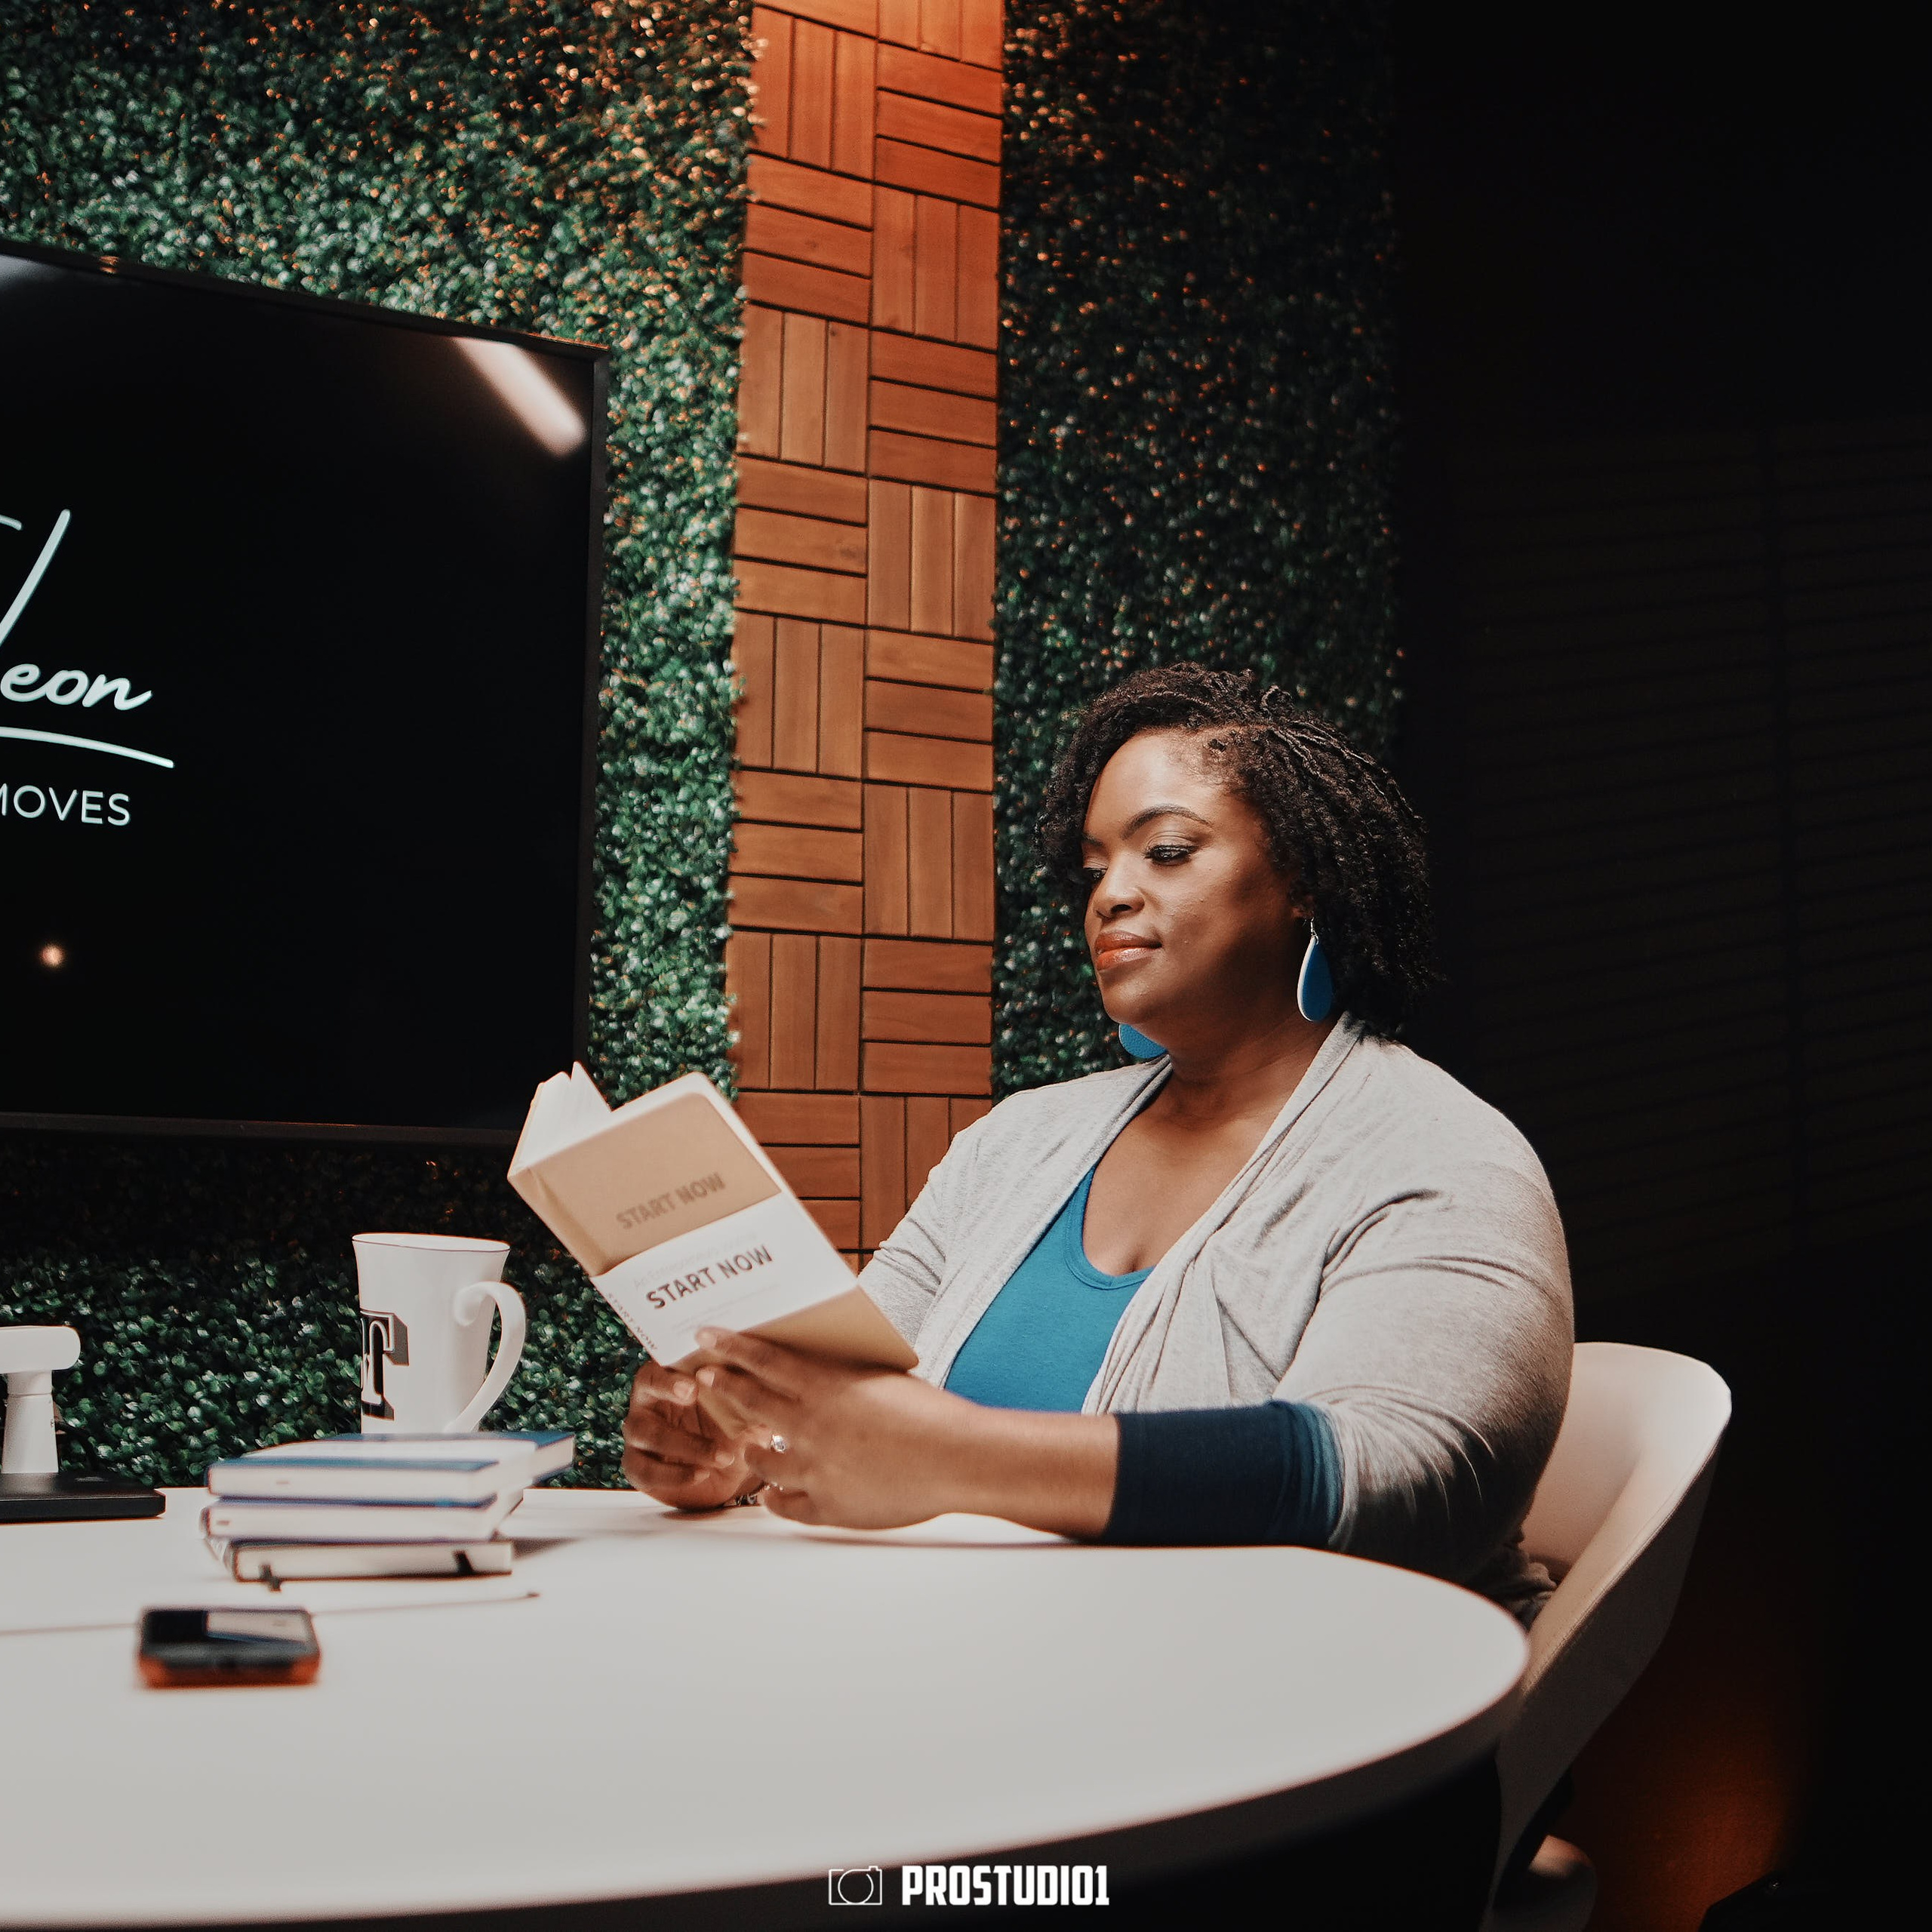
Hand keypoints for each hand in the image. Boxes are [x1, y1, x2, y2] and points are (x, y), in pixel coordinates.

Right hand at [620, 1359, 760, 1510]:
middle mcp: (648, 1401)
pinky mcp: (637, 1466)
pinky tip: (700, 1474)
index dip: (671, 1375)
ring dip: (686, 1444)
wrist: (725, 1469)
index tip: (693, 1384)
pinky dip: (673, 1474)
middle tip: (694, 1395)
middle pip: (646, 1390)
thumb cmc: (731, 1424)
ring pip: (647, 1433)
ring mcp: (638, 1434)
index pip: (659, 1368)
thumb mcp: (744, 1408)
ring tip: (721, 1456)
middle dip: (669, 1394)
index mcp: (669, 1378)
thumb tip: (772, 1377)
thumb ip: (749, 1391)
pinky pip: (645, 1470)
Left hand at [691, 1326, 983, 1529]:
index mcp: (827, 1388)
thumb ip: (843, 1376)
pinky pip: (784, 1505)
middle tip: (704, 1379)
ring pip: (760, 1460)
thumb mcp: (882, 1378)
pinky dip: (774, 1499)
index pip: (764, 1360)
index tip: (706, 1337)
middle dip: (723, 1388)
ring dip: (749, 1450)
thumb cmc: (931, 1413)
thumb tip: (815, 1369)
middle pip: (751, 1403)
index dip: (731, 1347)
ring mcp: (815, 1471)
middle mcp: (811, 1427)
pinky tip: (770, 1495)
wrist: (958, 1458)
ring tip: (744, 1446)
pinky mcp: (828, 1507)